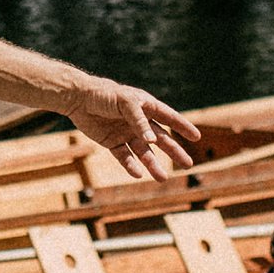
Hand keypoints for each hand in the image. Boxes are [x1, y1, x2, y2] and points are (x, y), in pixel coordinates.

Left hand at [69, 79, 200, 180]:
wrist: (77, 99)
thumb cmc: (104, 94)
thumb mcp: (125, 103)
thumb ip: (139, 121)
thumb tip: (153, 142)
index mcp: (145, 106)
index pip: (168, 117)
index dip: (182, 126)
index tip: (196, 137)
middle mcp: (138, 122)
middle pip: (160, 139)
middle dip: (174, 151)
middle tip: (188, 164)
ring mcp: (126, 133)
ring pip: (144, 152)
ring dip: (153, 164)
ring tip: (162, 178)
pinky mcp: (112, 142)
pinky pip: (125, 156)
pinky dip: (131, 166)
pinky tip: (138, 174)